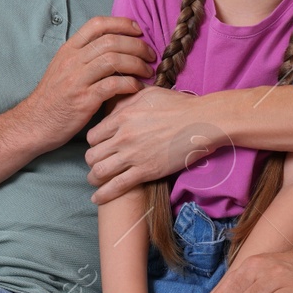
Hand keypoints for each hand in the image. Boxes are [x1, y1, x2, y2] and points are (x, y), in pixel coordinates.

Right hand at [16, 17, 153, 147]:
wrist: (34, 123)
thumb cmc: (53, 97)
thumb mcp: (63, 68)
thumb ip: (84, 55)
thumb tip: (114, 46)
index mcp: (68, 50)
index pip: (97, 24)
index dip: (121, 23)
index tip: (138, 31)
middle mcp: (72, 61)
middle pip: (110, 41)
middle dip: (136, 45)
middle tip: (150, 55)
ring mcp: (77, 80)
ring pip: (113, 60)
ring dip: (137, 63)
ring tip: (147, 71)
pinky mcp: (83, 100)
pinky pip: (112, 85)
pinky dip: (130, 84)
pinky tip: (138, 88)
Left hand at [84, 86, 215, 203]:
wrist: (200, 121)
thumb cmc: (178, 105)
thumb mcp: (147, 94)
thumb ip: (126, 101)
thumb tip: (114, 108)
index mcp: (121, 117)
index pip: (93, 135)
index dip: (93, 143)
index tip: (98, 147)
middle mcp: (123, 137)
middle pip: (92, 154)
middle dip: (92, 161)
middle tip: (96, 164)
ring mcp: (133, 155)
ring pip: (100, 171)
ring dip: (94, 178)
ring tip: (95, 181)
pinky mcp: (146, 171)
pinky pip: (117, 186)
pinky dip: (103, 194)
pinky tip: (97, 199)